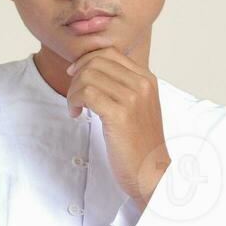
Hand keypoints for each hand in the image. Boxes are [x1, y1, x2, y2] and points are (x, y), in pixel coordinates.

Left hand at [65, 47, 170, 211]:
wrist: (151, 173)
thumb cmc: (139, 144)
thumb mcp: (137, 107)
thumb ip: (121, 87)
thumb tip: (91, 69)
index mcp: (147, 79)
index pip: (110, 53)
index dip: (86, 60)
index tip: (74, 75)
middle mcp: (142, 84)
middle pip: (96, 61)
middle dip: (77, 76)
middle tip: (74, 96)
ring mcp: (133, 98)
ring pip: (88, 76)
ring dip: (73, 91)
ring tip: (75, 108)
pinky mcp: (120, 114)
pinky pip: (87, 93)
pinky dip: (74, 101)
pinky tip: (76, 114)